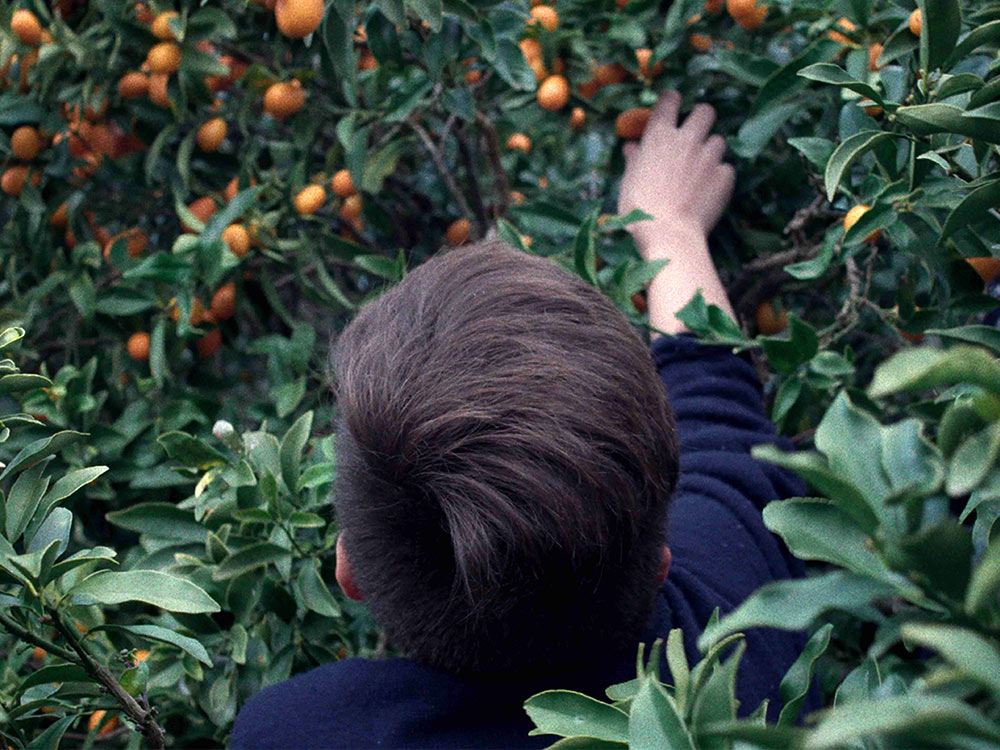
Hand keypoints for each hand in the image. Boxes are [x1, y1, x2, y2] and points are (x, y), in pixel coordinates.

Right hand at [617, 91, 734, 256]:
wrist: (668, 234)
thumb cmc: (640, 209)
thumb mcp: (629, 181)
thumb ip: (634, 159)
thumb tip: (631, 147)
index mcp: (659, 136)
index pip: (669, 100)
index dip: (671, 100)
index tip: (672, 104)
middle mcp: (687, 139)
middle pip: (705, 111)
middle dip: (701, 118)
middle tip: (695, 133)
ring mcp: (709, 156)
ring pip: (718, 140)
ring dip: (711, 150)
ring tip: (702, 167)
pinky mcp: (725, 176)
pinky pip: (726, 168)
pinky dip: (719, 175)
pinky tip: (709, 189)